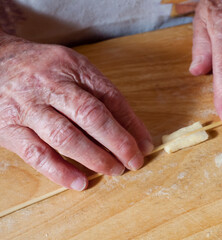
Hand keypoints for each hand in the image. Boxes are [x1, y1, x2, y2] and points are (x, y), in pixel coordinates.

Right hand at [0, 33, 152, 189]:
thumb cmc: (42, 69)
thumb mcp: (74, 70)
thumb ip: (102, 96)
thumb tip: (134, 130)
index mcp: (72, 68)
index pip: (110, 97)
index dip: (131, 123)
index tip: (145, 144)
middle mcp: (50, 86)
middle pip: (90, 115)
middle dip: (118, 142)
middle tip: (134, 161)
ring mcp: (28, 108)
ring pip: (65, 136)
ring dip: (94, 158)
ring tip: (114, 170)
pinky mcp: (9, 129)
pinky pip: (36, 153)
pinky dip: (60, 171)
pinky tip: (80, 182)